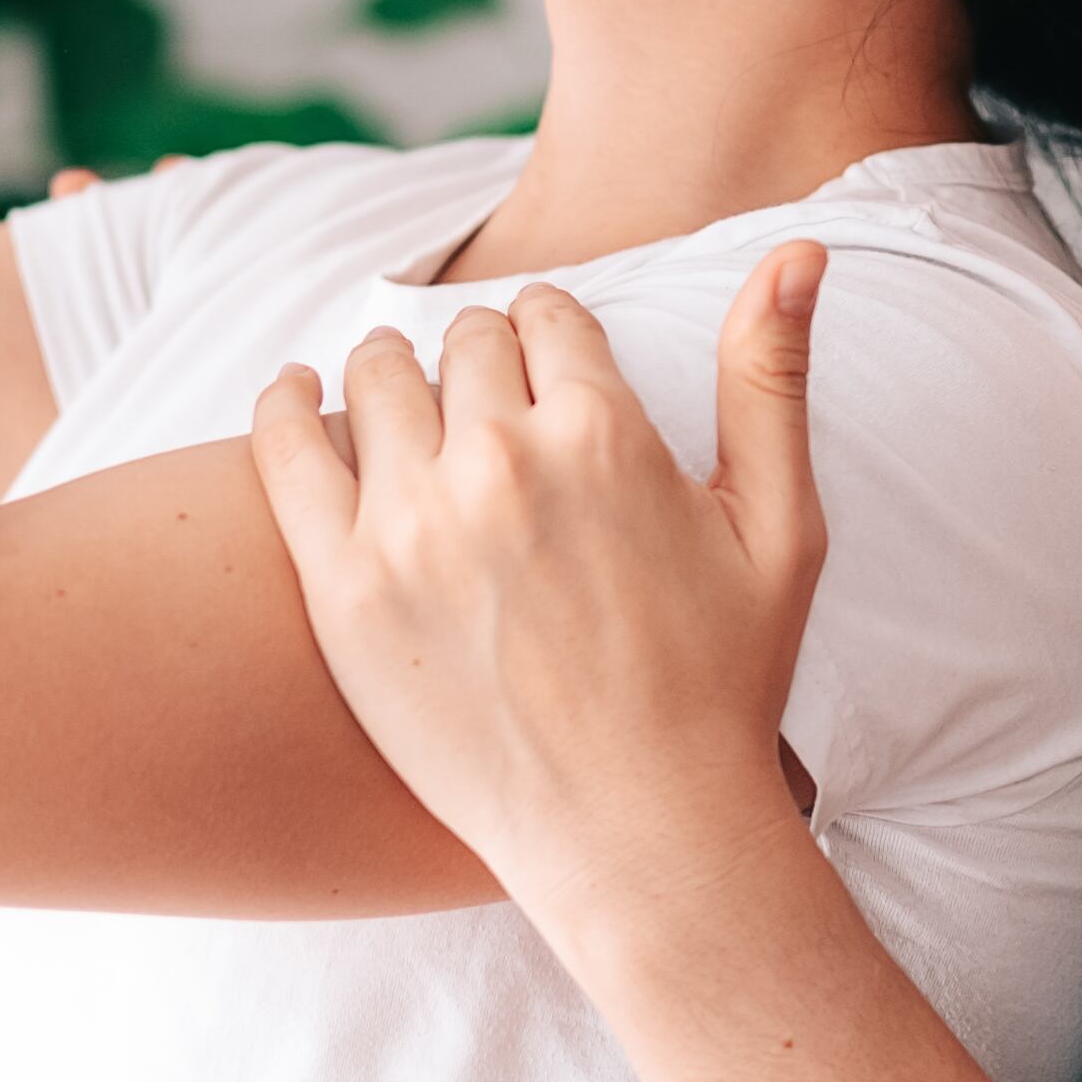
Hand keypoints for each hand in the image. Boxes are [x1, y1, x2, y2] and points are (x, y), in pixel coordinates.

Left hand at [249, 253, 832, 940]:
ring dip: (391, 378)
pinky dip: (283, 403)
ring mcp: (411, 525)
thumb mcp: (777, 527)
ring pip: (375, 376)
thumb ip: (771, 373)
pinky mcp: (341, 587)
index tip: (545, 374)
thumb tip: (799, 244)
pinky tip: (295, 398)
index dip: (547, 340)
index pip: (544, 316)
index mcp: (603, 434)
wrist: (637, 837)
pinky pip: (283, 443)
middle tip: (482, 411)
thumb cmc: (723, 687)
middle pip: (461, 343)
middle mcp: (501, 463)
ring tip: (398, 406)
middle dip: (478, 364)